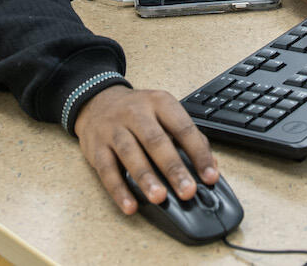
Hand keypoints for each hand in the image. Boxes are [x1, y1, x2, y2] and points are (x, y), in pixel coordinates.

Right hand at [72, 85, 217, 213]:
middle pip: (156, 141)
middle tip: (187, 190)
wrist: (98, 101)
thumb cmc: (138, 112)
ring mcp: (113, 129)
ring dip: (146, 178)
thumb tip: (210, 165)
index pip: (183, 128)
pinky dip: (119, 190)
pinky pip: (106, 170)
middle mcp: (136, 113)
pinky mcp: (96, 147)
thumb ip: (187, 137)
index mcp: (159, 103)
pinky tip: (130, 205)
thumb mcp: (164, 113)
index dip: (198, 153)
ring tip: (160, 198)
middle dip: (173, 168)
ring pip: (130, 154)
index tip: (209, 176)